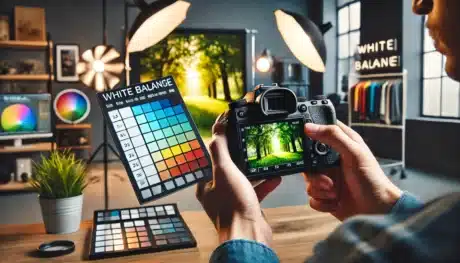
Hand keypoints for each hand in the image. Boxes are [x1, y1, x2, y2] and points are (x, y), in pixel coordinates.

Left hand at [196, 115, 281, 244]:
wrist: (249, 235)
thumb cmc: (233, 208)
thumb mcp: (224, 170)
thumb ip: (220, 149)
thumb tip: (218, 128)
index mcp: (205, 183)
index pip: (210, 155)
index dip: (220, 140)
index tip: (229, 127)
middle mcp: (216, 191)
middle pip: (227, 166)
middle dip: (239, 153)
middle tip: (248, 140)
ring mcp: (231, 199)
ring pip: (242, 178)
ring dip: (254, 168)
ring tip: (263, 158)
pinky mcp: (246, 206)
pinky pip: (255, 190)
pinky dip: (264, 183)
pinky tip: (274, 177)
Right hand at [304, 121, 402, 220]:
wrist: (377, 210)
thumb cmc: (372, 179)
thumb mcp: (354, 153)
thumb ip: (333, 136)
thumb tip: (309, 127)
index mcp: (339, 144)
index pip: (318, 132)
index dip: (308, 135)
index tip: (304, 144)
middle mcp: (330, 161)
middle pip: (306, 160)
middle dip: (314, 173)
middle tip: (327, 180)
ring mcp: (327, 178)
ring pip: (308, 180)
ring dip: (320, 190)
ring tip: (335, 192)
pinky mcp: (325, 195)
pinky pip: (311, 197)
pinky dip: (322, 202)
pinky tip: (335, 201)